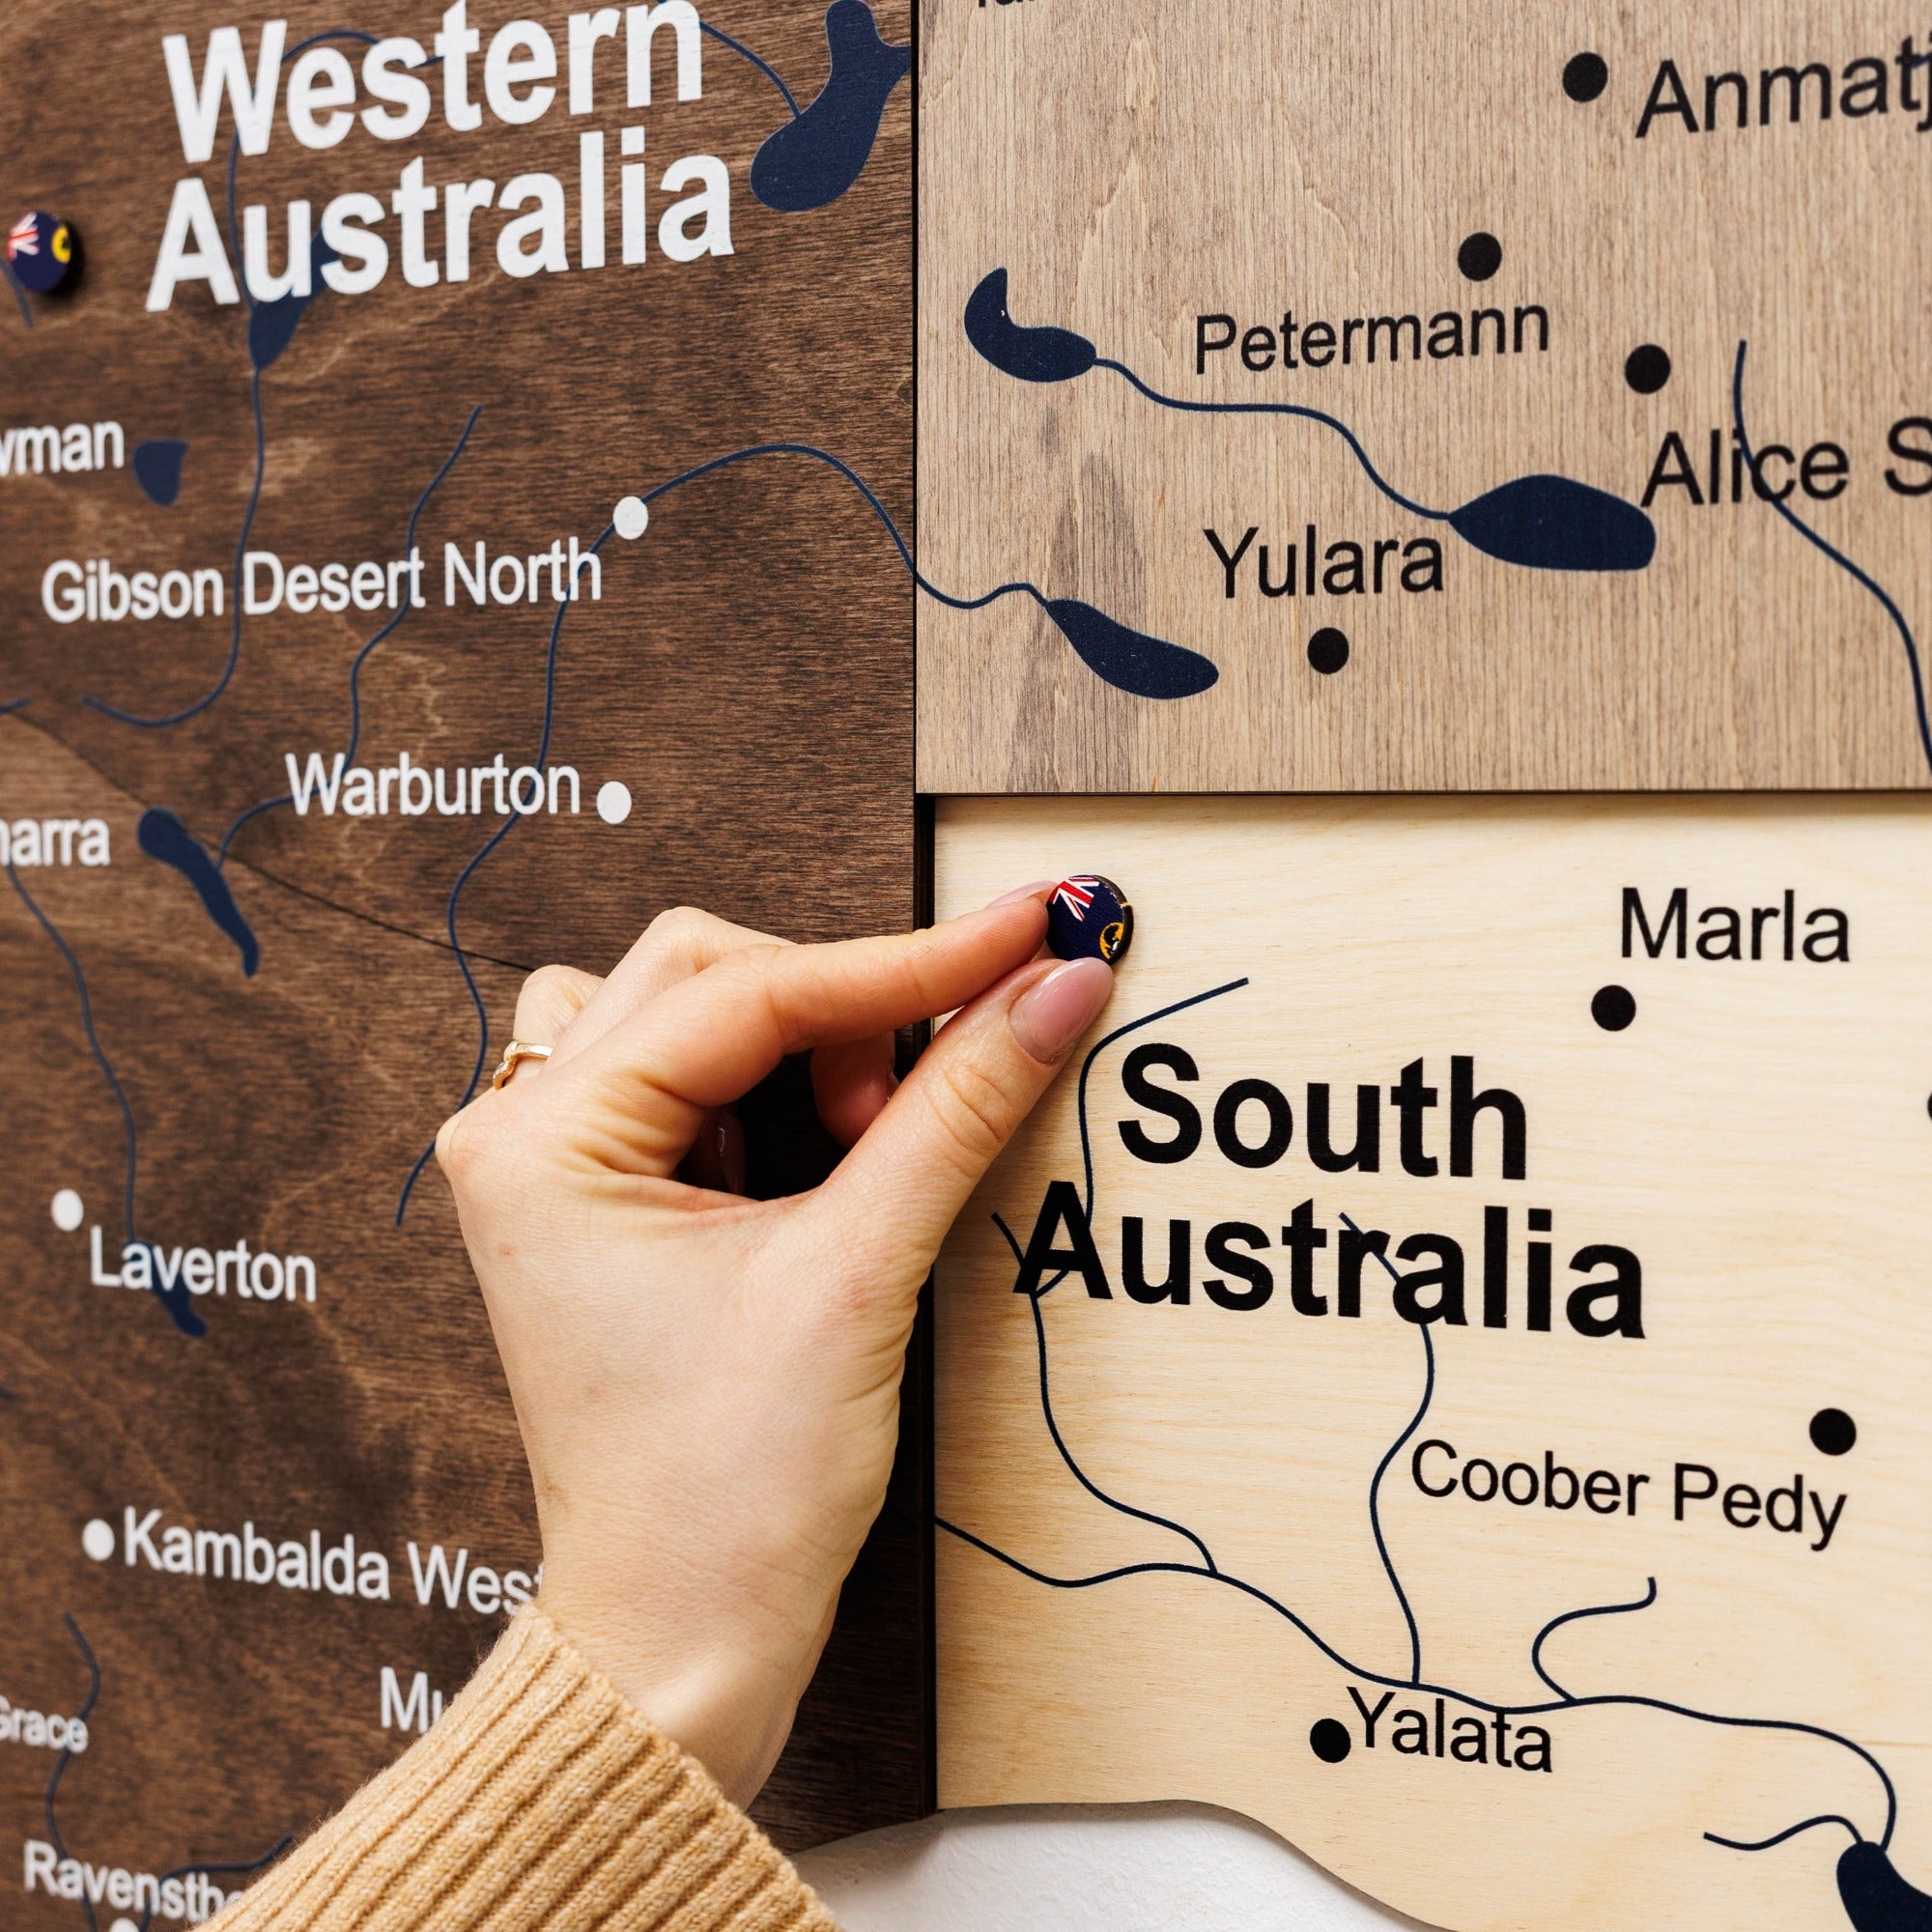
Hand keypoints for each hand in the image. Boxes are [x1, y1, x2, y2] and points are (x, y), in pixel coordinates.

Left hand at [434, 892, 1113, 1803]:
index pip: (749, 991)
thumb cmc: (727, 1491)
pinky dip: (783, 1097)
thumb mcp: (857, 1275)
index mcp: (543, 1143)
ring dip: (805, 1050)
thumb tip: (1050, 988)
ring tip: (862, 1149)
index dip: (905, 960)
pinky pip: (703, 1084)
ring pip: (703, 1015)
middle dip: (841, 1015)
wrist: (684, 1634)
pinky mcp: (609, 1198)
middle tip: (917, 1104)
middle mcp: (525, 1133)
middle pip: (710, 973)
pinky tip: (829, 1169)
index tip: (1020, 934)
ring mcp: (560, 1166)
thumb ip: (957, 1108)